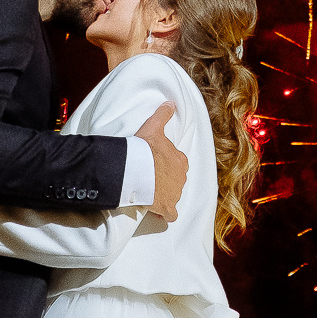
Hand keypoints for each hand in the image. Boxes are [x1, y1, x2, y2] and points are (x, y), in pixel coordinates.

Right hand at [136, 102, 186, 224]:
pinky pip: (170, 215)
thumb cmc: (144, 148)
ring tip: (149, 194)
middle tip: (150, 180)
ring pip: (173, 196)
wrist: (135, 168)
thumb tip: (170, 102)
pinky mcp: (166, 207)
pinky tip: (159, 214)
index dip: (165, 166)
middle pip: (175, 180)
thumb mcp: (154, 127)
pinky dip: (166, 215)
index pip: (177, 164)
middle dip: (165, 181)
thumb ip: (163, 115)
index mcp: (180, 160)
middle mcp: (181, 177)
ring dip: (164, 196)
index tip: (155, 166)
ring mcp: (175, 194)